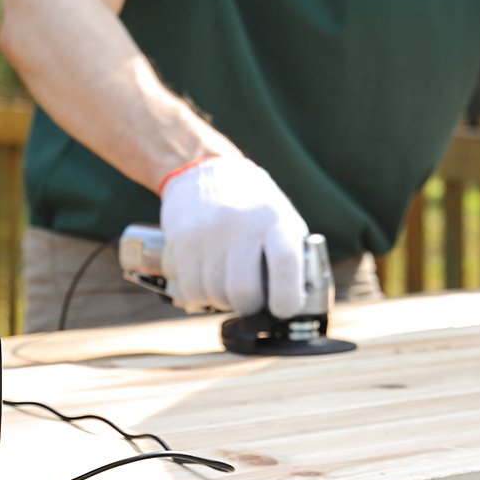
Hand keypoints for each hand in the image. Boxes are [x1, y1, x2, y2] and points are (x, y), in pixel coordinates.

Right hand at [158, 154, 308, 316]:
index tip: (282, 308)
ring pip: (215, 294)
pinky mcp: (181, 240)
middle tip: (250, 299)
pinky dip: (201, 296)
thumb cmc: (250, 205)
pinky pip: (192, 290)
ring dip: (223, 300)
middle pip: (244, 291)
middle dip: (249, 306)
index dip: (287, 297)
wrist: (201, 171)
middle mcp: (240, 223)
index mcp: (274, 218)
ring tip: (226, 284)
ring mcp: (207, 232)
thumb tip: (298, 303)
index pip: (285, 263)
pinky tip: (207, 282)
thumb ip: (290, 255)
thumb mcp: (279, 217)